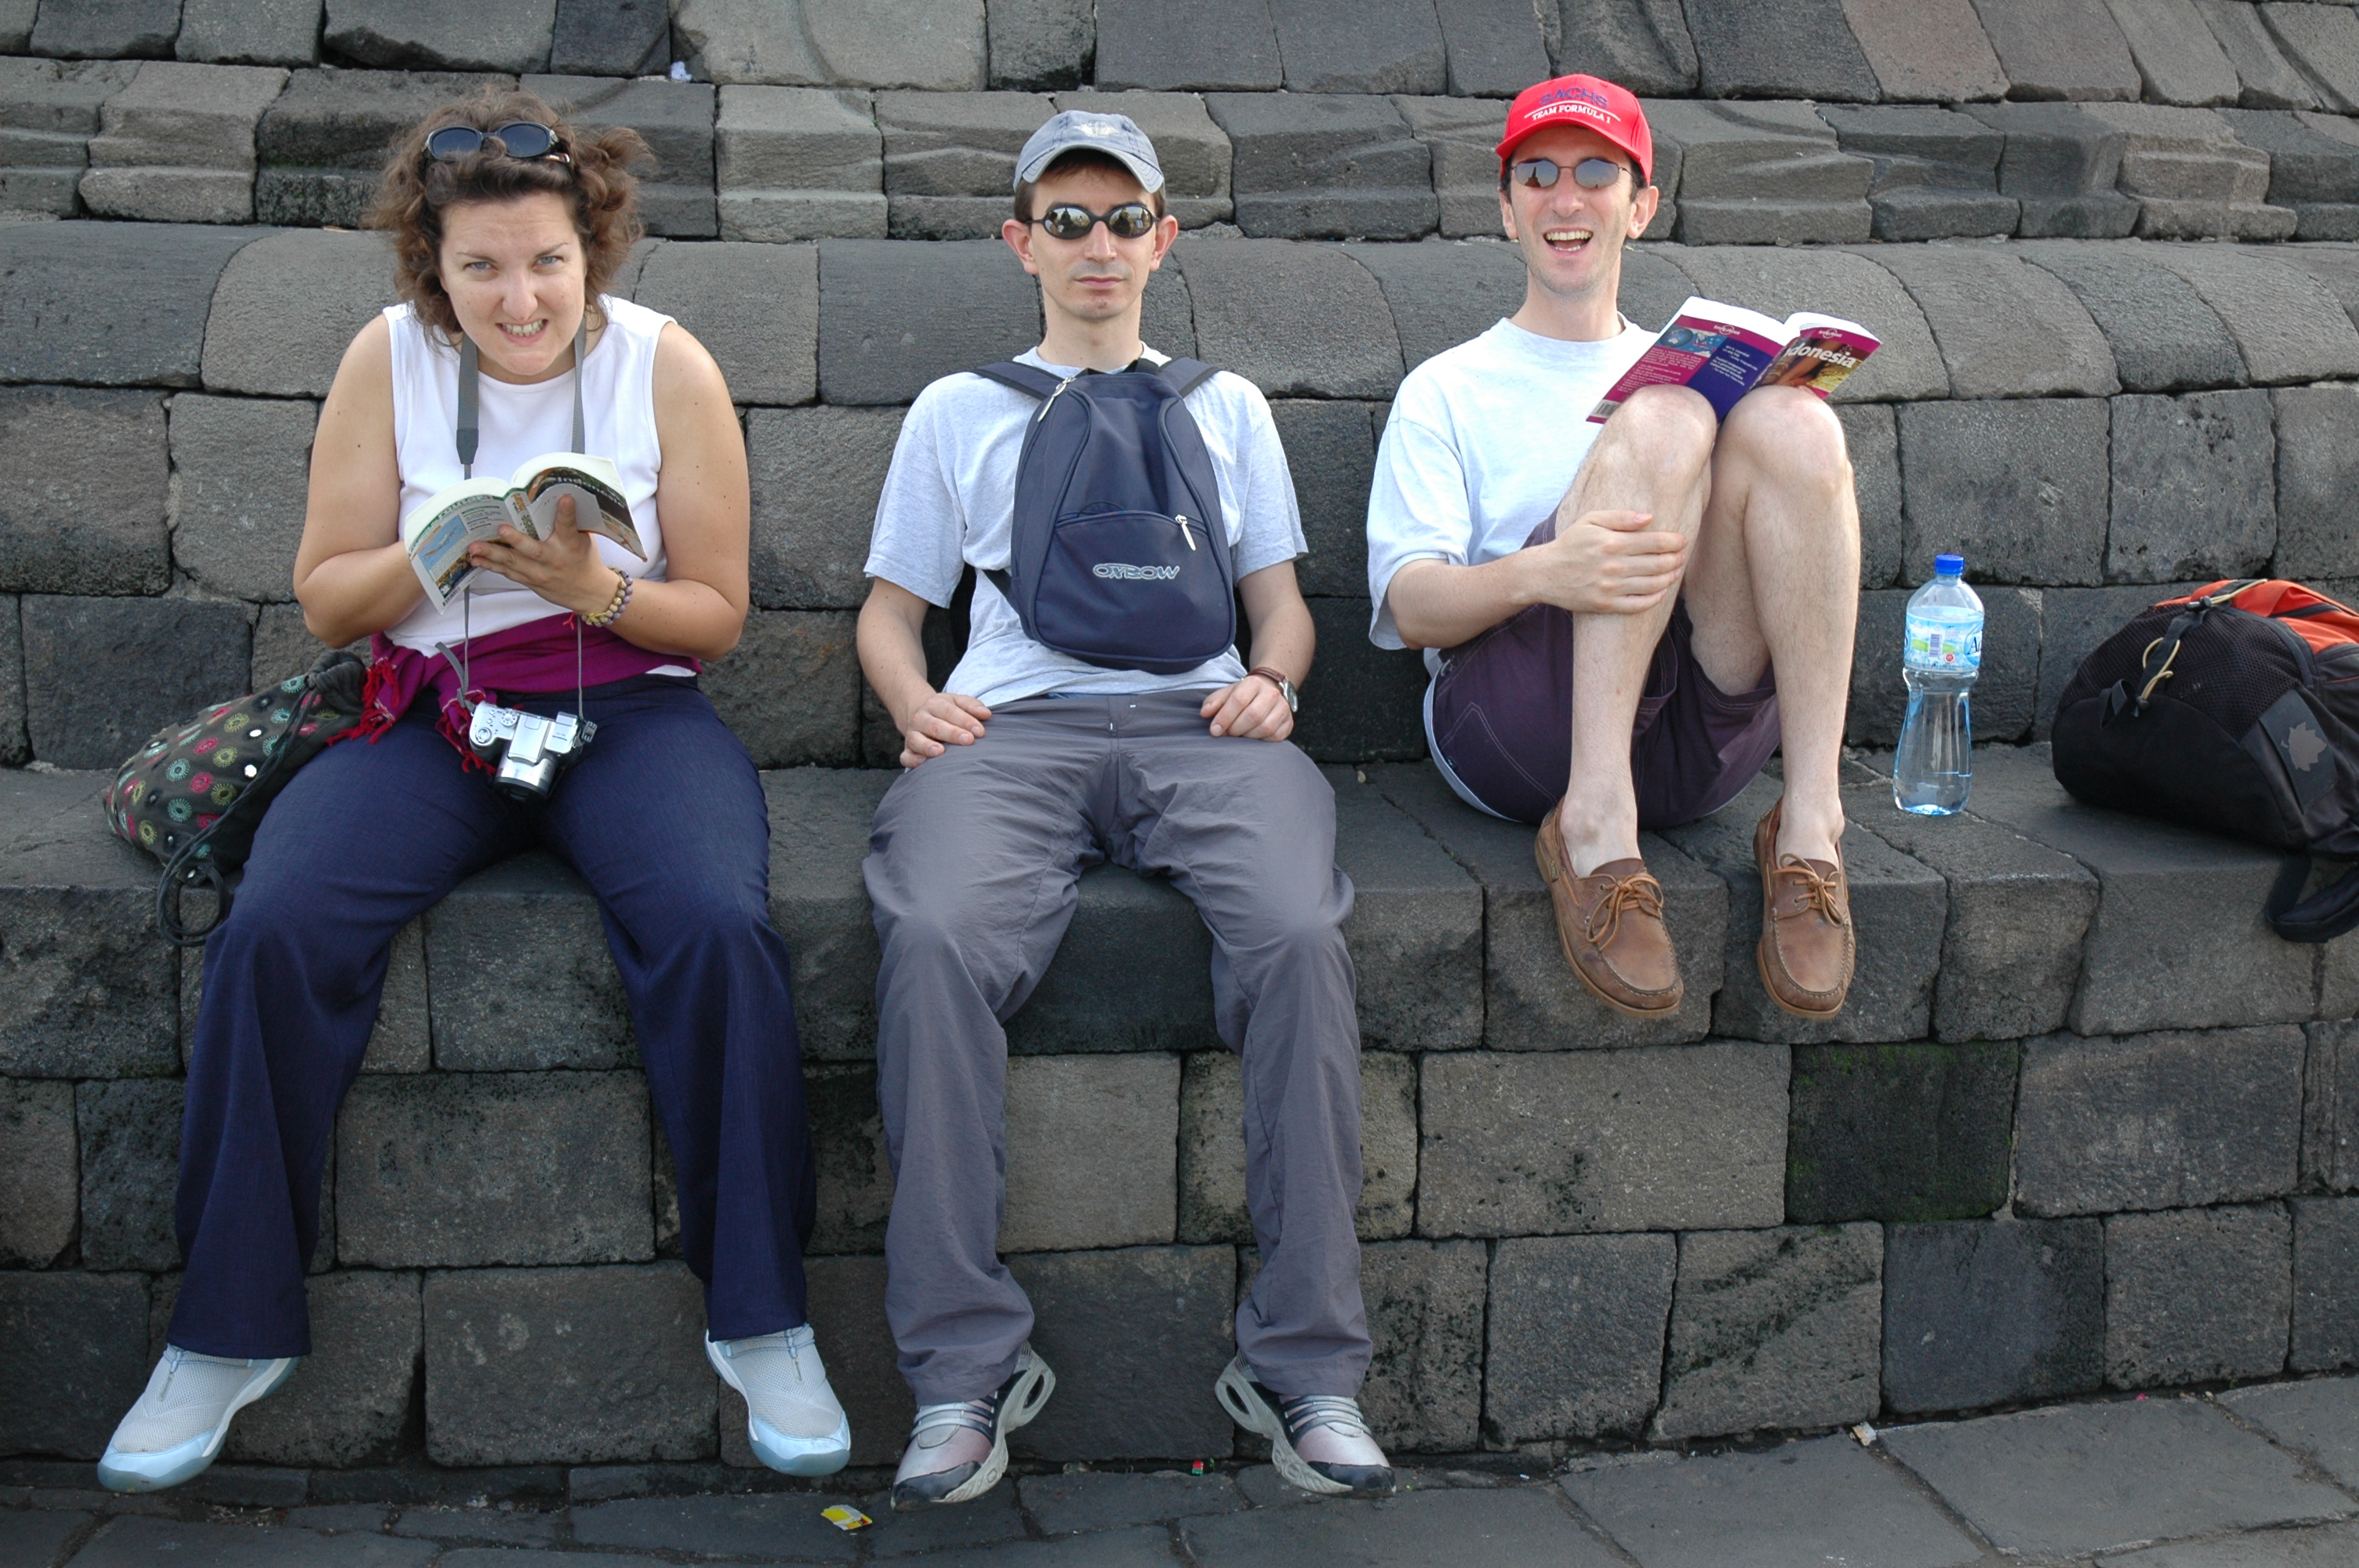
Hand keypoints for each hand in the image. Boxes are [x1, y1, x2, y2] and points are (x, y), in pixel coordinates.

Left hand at [467, 494, 615, 615]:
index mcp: (571, 545)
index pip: (569, 526)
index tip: (565, 498)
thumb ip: (569, 525)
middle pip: (533, 550)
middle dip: (516, 540)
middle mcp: (554, 559)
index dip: (567, 512)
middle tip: (502, 529)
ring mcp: (541, 573)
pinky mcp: (531, 581)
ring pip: (514, 563)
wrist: (589, 593)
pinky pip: (508, 573)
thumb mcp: (583, 540)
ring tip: (474, 547)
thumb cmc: (585, 560)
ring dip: (492, 555)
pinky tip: (476, 559)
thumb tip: (553, 498)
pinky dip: (491, 566)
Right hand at [900, 691, 992, 767]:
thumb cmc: (944, 709)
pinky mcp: (907, 749)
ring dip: (927, 746)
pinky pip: (905, 756)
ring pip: (916, 740)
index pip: (950, 711)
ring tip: (941, 752)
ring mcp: (912, 734)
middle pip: (935, 726)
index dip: (965, 721)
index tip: (980, 731)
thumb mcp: (957, 701)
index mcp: (935, 704)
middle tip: (968, 740)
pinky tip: (923, 763)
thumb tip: (987, 714)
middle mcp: (921, 718)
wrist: (916, 710)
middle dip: (952, 733)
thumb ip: (972, 706)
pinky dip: (912, 760)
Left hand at [1201, 674, 1292, 740]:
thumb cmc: (1244, 695)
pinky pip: (1275, 737)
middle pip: (1253, 715)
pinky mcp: (1289, 722)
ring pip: (1265, 727)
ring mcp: (1283, 708)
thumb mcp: (1228, 693)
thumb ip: (1214, 702)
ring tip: (1239, 735)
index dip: (1224, 717)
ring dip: (1248, 736)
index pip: (1238, 700)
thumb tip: (1204, 713)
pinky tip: (1253, 737)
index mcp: (1254, 683)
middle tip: (1227, 734)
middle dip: (1236, 728)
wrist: (1270, 690)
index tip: (1214, 730)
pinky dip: (1262, 740)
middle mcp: (1271, 694)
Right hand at [1523, 508, 1688, 615]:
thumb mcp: (1590, 521)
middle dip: (1676, 559)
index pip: (1655, 542)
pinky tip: (1661, 591)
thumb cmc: (1570, 544)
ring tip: (1675, 571)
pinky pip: (1639, 605)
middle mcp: (1614, 566)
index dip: (1674, 542)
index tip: (1682, 541)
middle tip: (1682, 556)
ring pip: (1653, 584)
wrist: (1544, 574)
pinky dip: (1655, 598)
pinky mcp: (1606, 605)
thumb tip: (1649, 518)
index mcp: (1612, 543)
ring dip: (1670, 577)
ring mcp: (1610, 588)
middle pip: (1658, 563)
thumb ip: (1620, 517)